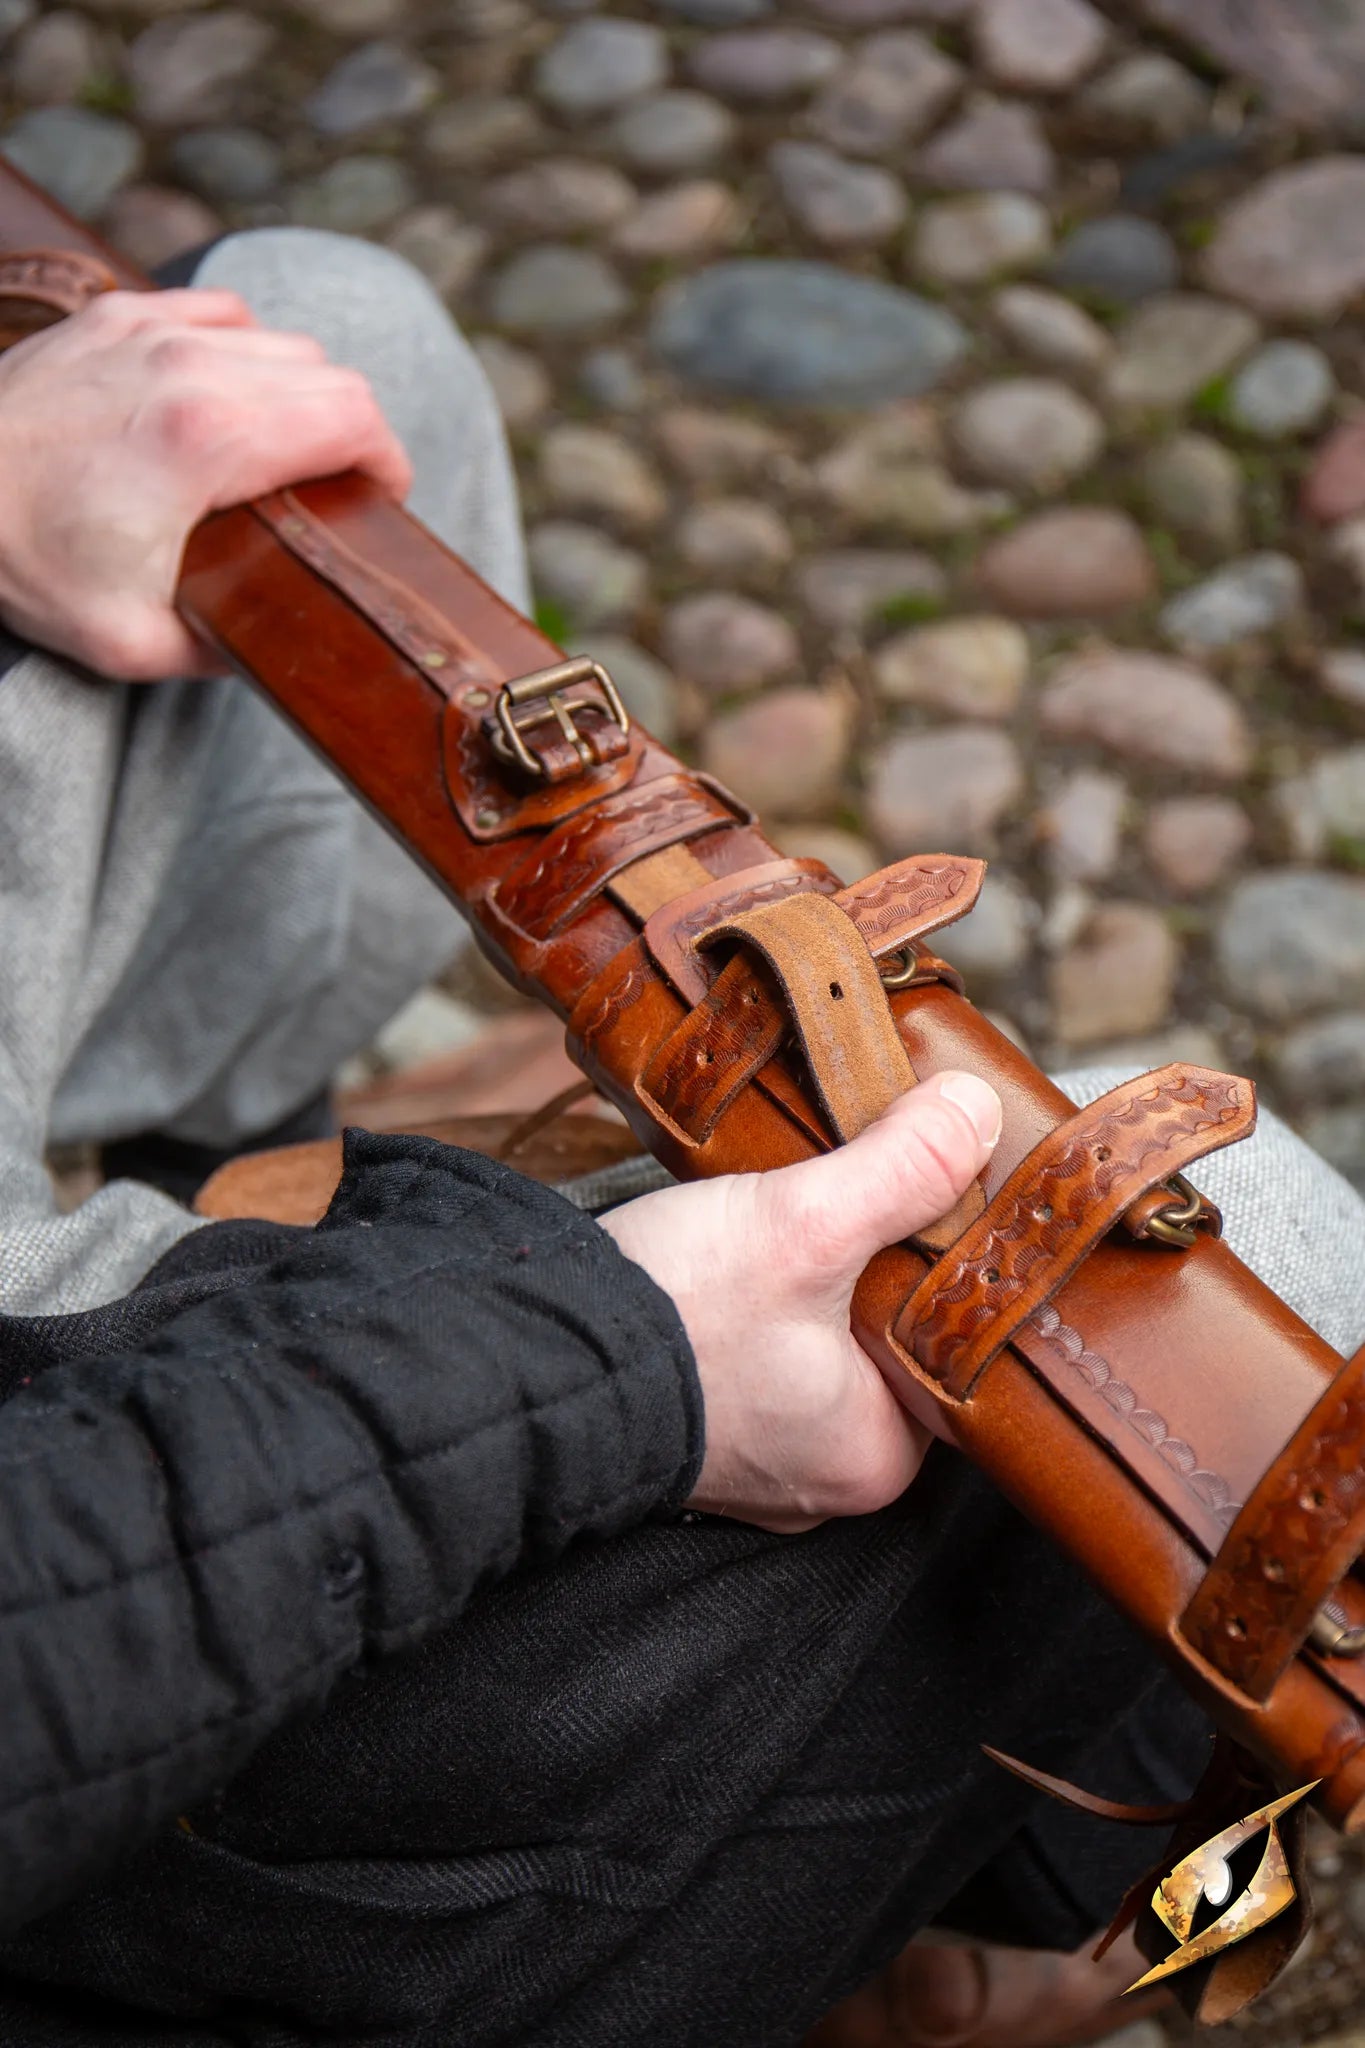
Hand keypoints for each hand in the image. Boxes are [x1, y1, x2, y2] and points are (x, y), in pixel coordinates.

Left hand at [0, 289, 412, 680]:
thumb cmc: (23, 561)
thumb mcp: (134, 641)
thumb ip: (223, 646)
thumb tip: (274, 640)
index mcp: (210, 438)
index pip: (351, 418)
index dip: (388, 461)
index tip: (382, 500)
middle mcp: (190, 365)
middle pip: (329, 374)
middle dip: (354, 433)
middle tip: (343, 486)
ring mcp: (151, 329)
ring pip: (280, 339)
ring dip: (302, 391)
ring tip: (290, 447)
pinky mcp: (117, 315)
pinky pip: (220, 313)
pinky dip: (245, 351)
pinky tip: (231, 396)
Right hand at [602, 1070, 1001, 1532]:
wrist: (525, 1354)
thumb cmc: (670, 1319)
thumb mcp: (805, 1226)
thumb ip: (901, 1170)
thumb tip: (975, 1113)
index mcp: (876, 1456)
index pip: (953, 1353)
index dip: (949, 1267)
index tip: (936, 1201)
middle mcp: (823, 1471)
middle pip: (885, 1343)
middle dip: (872, 1267)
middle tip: (859, 1194)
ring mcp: (758, 1454)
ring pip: (819, 1342)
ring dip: (811, 1278)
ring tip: (799, 1213)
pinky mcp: (702, 1419)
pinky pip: (760, 1351)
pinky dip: (757, 1299)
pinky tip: (744, 1247)